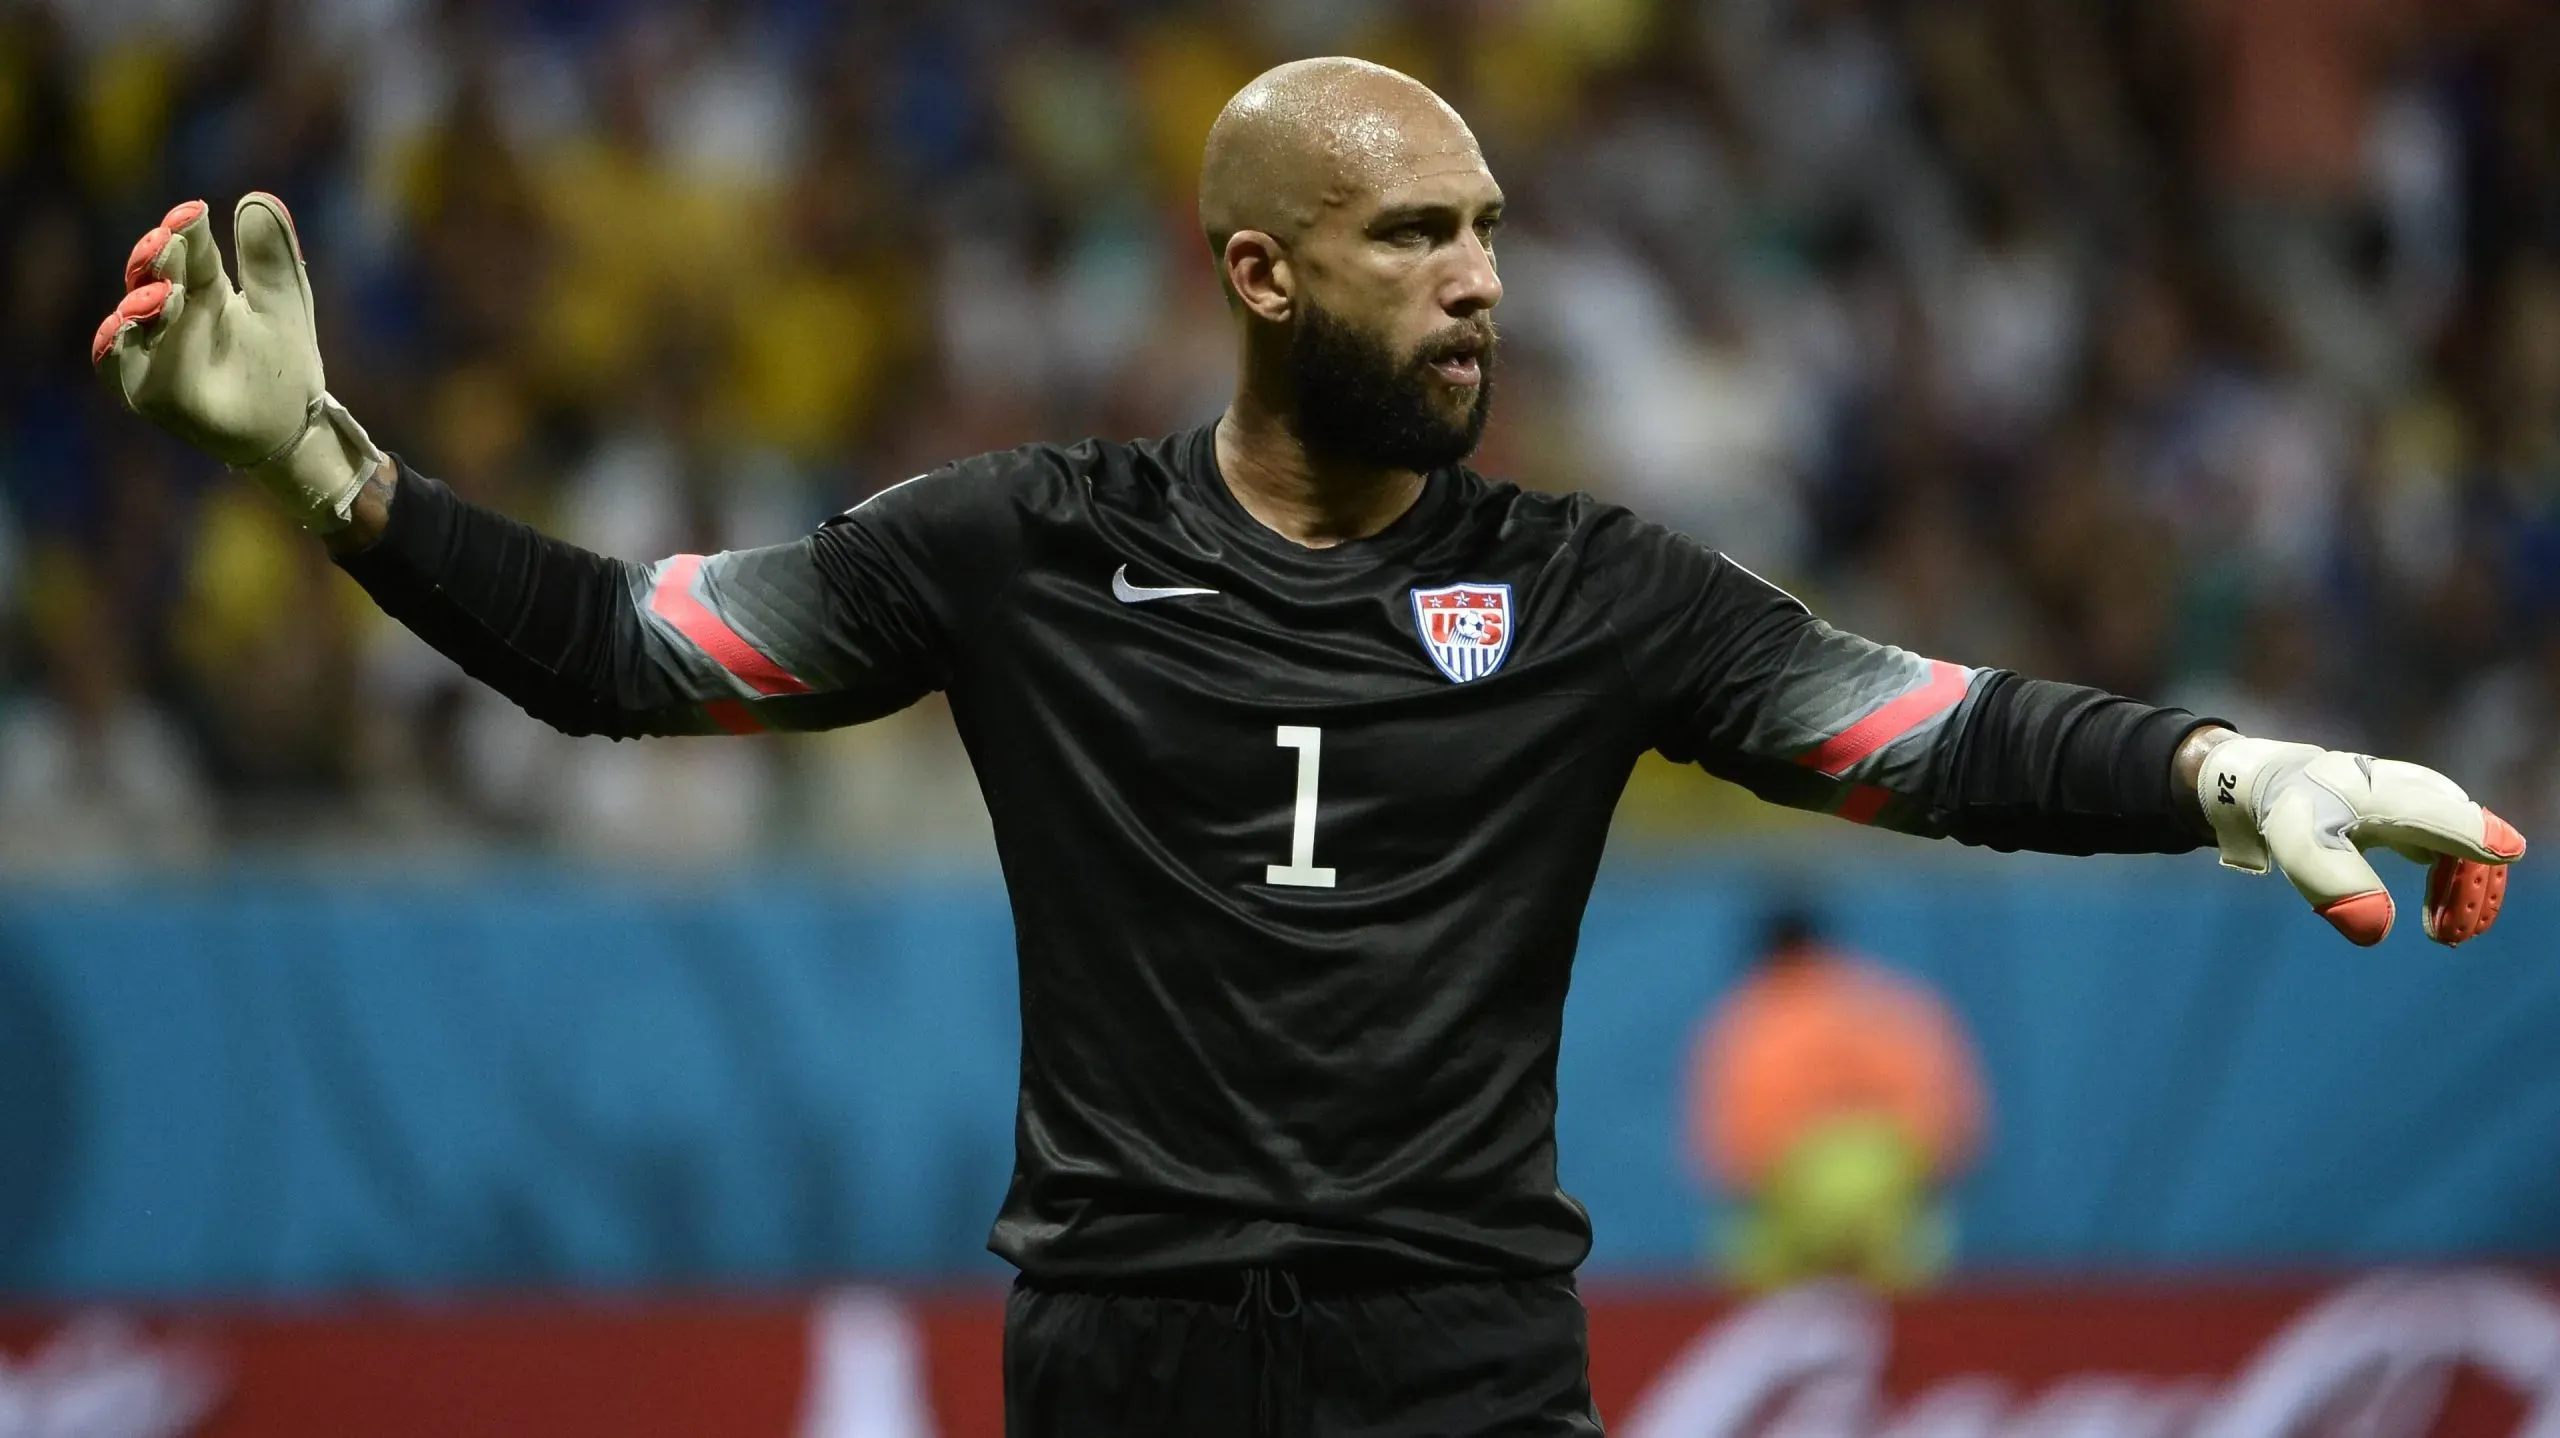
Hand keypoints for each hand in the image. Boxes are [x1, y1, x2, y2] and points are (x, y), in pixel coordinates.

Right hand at [91, 193, 383, 532]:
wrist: (291, 428)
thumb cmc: (283, 364)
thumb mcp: (285, 303)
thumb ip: (270, 257)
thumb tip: (258, 198)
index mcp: (203, 287)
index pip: (185, 248)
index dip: (184, 228)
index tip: (194, 213)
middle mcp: (170, 313)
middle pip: (150, 275)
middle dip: (155, 257)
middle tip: (169, 240)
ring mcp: (153, 350)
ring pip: (128, 317)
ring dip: (141, 300)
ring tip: (167, 292)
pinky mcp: (146, 389)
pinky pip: (118, 365)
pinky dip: (118, 345)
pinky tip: (129, 326)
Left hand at [2198, 736, 2526, 946]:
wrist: (2276, 787)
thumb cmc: (2294, 819)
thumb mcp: (2304, 853)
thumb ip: (2340, 887)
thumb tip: (2378, 930)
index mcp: (2377, 790)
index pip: (2434, 812)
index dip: (2472, 834)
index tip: (2507, 851)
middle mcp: (2404, 786)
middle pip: (2458, 828)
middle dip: (2472, 879)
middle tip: (2461, 933)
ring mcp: (2412, 795)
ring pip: (2455, 837)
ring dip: (2463, 883)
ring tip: (2451, 932)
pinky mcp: (2414, 810)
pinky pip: (2446, 842)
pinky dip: (2450, 876)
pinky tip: (2442, 910)